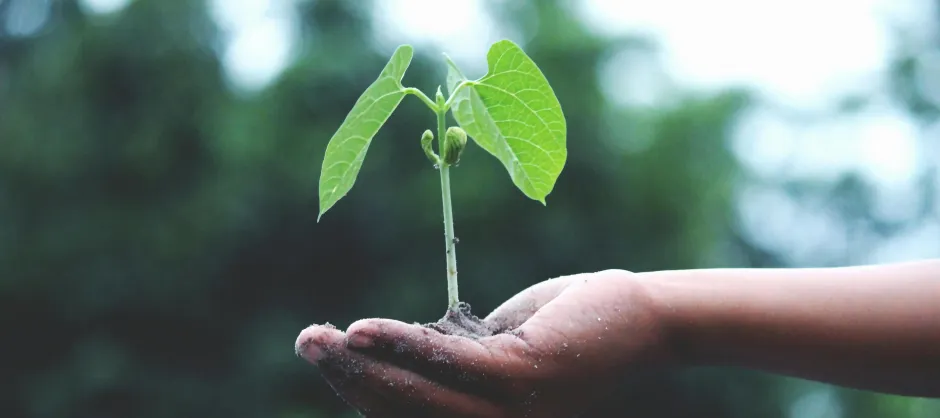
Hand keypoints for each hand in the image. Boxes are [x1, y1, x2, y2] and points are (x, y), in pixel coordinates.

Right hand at [294, 270, 673, 416]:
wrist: (647, 318)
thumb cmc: (576, 326)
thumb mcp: (503, 345)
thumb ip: (459, 357)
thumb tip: (404, 349)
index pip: (412, 417)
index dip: (363, 391)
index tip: (330, 357)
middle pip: (404, 413)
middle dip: (348, 380)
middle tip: (306, 342)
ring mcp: (512, 412)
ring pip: (418, 395)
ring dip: (361, 366)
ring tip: (318, 338)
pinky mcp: (525, 377)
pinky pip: (449, 365)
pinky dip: (401, 347)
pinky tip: (362, 331)